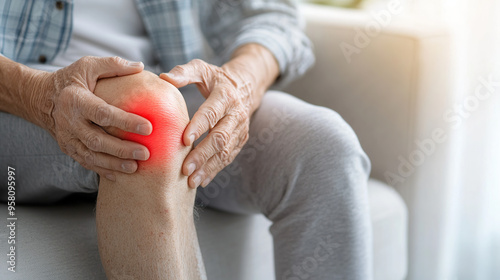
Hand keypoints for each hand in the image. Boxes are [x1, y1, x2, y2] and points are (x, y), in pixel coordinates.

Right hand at [36, 56, 152, 180]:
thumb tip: (140, 66)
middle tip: (146, 153)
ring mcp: (67, 138)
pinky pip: (85, 162)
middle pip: (97, 140)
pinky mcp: (68, 148)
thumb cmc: (70, 79)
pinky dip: (102, 170)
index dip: (126, 121)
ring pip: (91, 156)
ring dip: (114, 163)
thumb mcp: (88, 66)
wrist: (40, 98)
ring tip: (136, 167)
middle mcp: (69, 122)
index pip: (103, 113)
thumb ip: (113, 65)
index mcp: (76, 100)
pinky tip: (120, 175)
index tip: (148, 127)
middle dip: (122, 149)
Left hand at [160, 59, 254, 187]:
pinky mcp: (241, 140)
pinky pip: (229, 157)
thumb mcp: (202, 69)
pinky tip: (202, 180)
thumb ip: (184, 72)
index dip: (199, 127)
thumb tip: (164, 78)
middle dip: (203, 154)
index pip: (211, 113)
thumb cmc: (216, 78)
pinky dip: (215, 170)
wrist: (245, 86)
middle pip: (220, 137)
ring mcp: (240, 129)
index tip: (184, 140)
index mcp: (225, 96)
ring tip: (192, 180)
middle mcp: (236, 114)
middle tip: (185, 168)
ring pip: (225, 151)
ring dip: (209, 167)